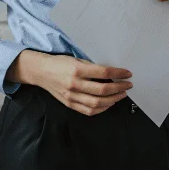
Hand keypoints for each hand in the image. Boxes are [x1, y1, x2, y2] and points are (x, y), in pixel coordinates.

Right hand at [9, 50, 130, 115]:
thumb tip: (111, 74)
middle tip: (127, 85)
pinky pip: (88, 110)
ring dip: (113, 100)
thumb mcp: (77, 59)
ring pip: (97, 103)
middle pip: (103, 90)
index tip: (127, 74)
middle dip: (119, 88)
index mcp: (77, 70)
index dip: (119, 74)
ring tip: (121, 95)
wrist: (41, 72)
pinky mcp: (69, 104)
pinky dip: (101, 109)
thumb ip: (93, 67)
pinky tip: (108, 104)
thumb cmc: (59, 63)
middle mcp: (74, 84)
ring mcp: (71, 96)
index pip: (104, 73)